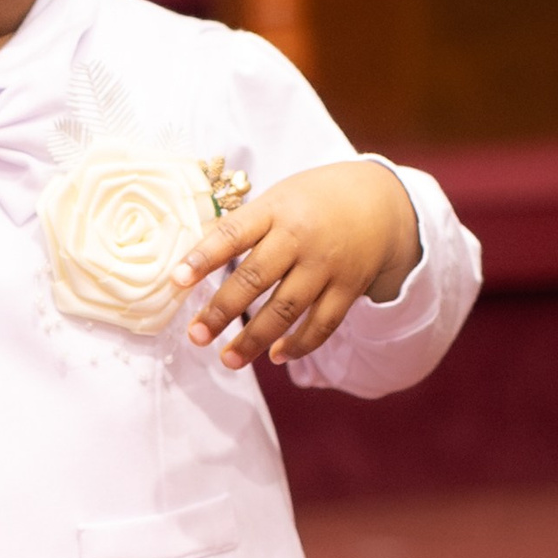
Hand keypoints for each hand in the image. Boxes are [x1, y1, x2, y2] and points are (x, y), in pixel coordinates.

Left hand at [173, 161, 419, 370]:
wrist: (381, 201)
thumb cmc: (313, 201)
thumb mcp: (278, 198)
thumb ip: (243, 226)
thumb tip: (195, 261)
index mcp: (275, 209)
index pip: (232, 233)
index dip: (203, 257)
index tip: (176, 281)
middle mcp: (300, 237)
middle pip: (255, 278)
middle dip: (222, 310)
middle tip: (196, 335)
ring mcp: (326, 265)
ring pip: (286, 309)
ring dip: (255, 338)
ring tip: (228, 359)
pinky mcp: (348, 287)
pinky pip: (323, 323)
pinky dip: (299, 344)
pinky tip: (276, 356)